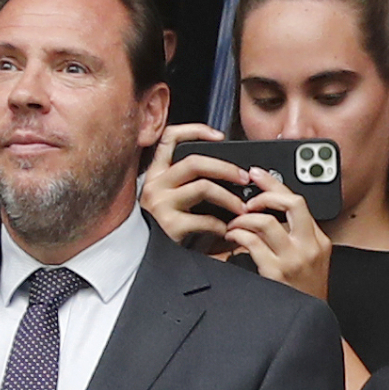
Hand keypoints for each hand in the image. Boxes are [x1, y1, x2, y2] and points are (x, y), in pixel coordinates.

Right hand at [140, 122, 248, 246]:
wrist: (144, 259)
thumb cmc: (165, 227)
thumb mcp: (171, 199)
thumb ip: (189, 184)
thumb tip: (226, 173)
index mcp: (157, 174)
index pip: (170, 138)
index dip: (195, 130)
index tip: (219, 136)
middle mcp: (156, 184)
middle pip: (194, 162)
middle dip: (225, 167)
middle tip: (244, 178)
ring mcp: (161, 204)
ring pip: (203, 187)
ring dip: (230, 198)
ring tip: (242, 209)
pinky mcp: (170, 225)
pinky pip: (205, 219)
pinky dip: (222, 225)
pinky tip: (226, 232)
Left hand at [223, 166, 334, 299]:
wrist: (311, 322)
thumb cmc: (304, 293)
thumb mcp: (311, 261)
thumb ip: (297, 238)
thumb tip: (268, 214)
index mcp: (319, 241)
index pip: (299, 202)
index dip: (275, 185)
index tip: (258, 174)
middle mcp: (309, 246)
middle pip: (290, 203)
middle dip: (264, 193)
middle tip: (246, 199)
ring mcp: (294, 259)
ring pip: (266, 221)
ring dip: (244, 218)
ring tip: (235, 224)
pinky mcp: (276, 272)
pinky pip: (252, 243)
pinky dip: (237, 235)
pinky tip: (232, 238)